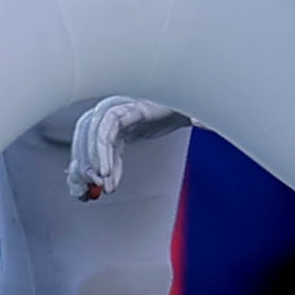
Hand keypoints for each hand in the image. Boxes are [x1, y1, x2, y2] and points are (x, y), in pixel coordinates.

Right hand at [67, 96, 184, 200]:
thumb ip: (195, 114)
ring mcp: (119, 125)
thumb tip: (202, 121)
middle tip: (98, 184)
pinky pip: (107, 153)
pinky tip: (110, 185)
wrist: (182, 104)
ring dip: (94, 168)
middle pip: (94, 134)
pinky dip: (106, 170)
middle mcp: (122, 114)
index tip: (104, 172)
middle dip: (92, 160)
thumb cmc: (184, 104)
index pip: (108, 122)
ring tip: (99, 190)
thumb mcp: (190, 109)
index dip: (101, 147)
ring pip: (96, 145)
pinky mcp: (121, 135)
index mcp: (136, 106)